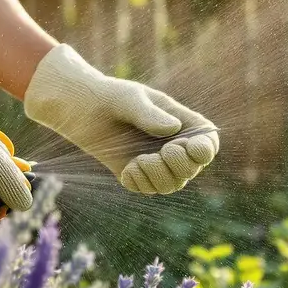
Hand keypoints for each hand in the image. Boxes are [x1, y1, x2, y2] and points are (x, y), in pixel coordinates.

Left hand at [23, 44, 218, 193]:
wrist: (80, 108)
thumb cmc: (111, 97)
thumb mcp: (130, 100)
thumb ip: (149, 114)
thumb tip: (172, 129)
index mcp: (182, 124)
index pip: (207, 144)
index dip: (205, 152)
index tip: (191, 148)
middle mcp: (173, 146)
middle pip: (191, 169)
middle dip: (180, 165)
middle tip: (163, 151)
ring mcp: (155, 163)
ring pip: (171, 185)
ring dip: (159, 176)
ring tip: (140, 161)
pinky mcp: (136, 175)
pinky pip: (147, 189)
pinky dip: (139, 181)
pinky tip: (128, 167)